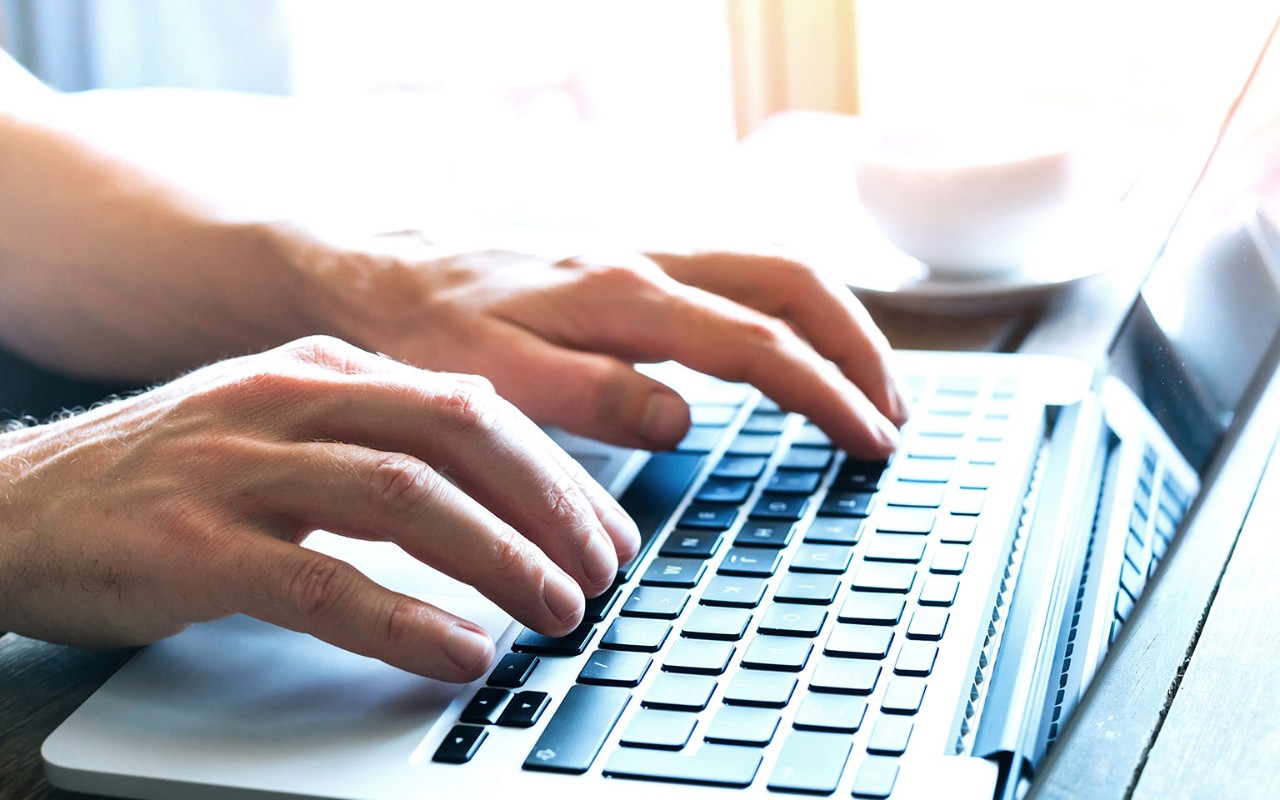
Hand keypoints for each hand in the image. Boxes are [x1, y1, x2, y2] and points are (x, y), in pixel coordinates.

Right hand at [0, 336, 637, 680]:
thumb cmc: (167, 477)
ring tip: (559, 612)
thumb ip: (381, 439)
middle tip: (603, 575)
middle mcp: (290, 398)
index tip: (608, 533)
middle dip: (550, 508)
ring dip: (501, 559)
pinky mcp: (192, 544)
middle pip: (458, 434)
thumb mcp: (284, 429)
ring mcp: (238, 465)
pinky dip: (404, 618)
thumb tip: (501, 484)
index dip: (558, 473)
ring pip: (405, 497)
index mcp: (325, 368)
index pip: (474, 406)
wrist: (13, 504)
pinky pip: (321, 580)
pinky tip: (460, 650)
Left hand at [295, 233, 908, 456]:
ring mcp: (644, 260)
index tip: (871, 440)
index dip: (825, 392)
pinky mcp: (632, 270)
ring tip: (869, 389)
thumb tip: (684, 420)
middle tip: (894, 416)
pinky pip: (739, 278)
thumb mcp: (490, 381)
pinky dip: (790, 315)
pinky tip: (793, 355)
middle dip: (858, 348)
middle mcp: (645, 263)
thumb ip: (589, 398)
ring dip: (835, 325)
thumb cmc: (425, 332)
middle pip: (791, 283)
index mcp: (621, 295)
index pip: (756, 341)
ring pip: (773, 270)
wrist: (378, 272)